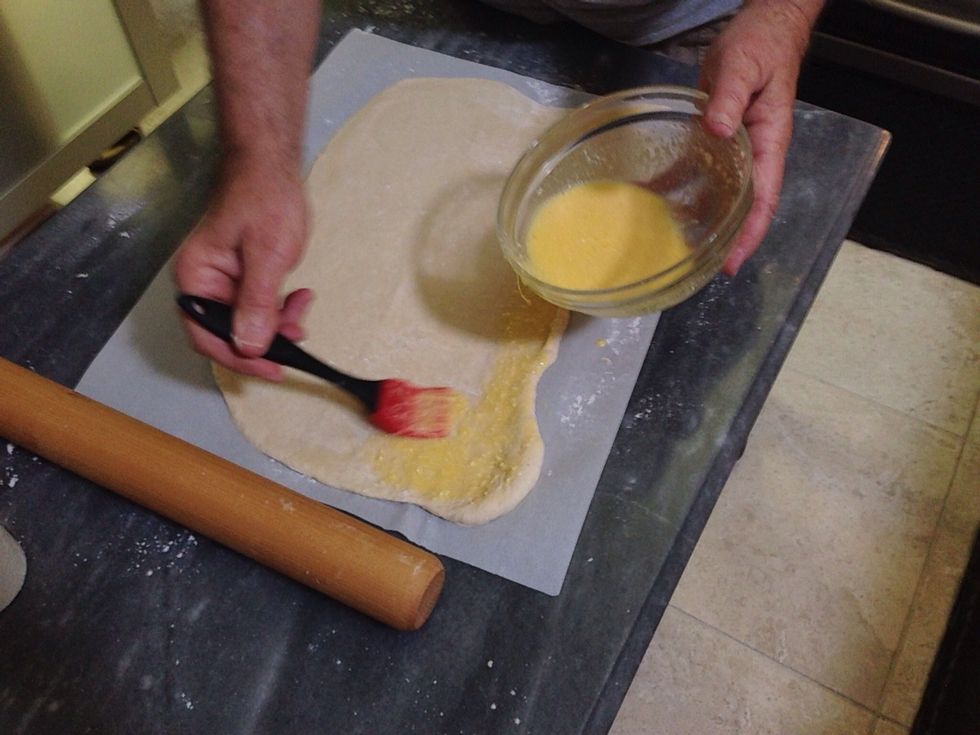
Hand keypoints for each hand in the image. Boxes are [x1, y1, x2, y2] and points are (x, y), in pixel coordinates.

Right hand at [174, 157, 312, 379]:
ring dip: (277, 323)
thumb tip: (250, 346)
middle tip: (297, 334)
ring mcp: (224, 282)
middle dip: (265, 338)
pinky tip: (301, 297)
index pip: (206, 335)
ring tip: (302, 308)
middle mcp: (204, 284)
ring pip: (248, 322)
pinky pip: (259, 306)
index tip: (273, 368)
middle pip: (228, 333)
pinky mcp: (244, 277)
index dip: (239, 357)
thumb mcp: (266, 255)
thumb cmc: (263, 200)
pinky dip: (280, 308)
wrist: (271, 167)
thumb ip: (256, 302)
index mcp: (195, 278)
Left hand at [698, 0, 817, 274]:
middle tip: (700, 267)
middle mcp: (755, 153)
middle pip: (746, 207)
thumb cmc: (761, 45)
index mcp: (769, 142)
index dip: (750, 234)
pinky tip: (663, 202)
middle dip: (728, 240)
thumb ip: (730, 97)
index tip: (733, 261)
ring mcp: (738, 148)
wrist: (762, 27)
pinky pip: (706, 171)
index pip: (765, 199)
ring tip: (681, 247)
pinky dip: (686, 188)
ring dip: (707, 220)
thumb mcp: (744, 66)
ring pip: (725, 194)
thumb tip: (717, 129)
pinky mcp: (719, 139)